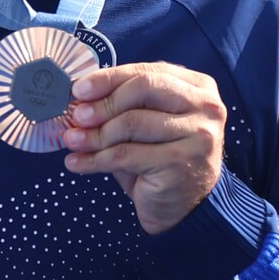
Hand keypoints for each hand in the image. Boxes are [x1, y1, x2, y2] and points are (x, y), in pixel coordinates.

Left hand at [61, 62, 225, 234]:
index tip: (79, 89)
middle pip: (142, 89)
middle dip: (103, 103)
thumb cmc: (160, 159)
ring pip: (132, 123)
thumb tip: (79, 98)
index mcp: (197, 87)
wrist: (184, 207)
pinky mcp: (181, 162)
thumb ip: (121, 106)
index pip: (146, 72)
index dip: (108, 78)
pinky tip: (78, 163)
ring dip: (95, 134)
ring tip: (73, 141)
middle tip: (77, 117)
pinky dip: (96, 159)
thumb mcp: (144, 124)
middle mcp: (205, 106)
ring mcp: (198, 134)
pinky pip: (126, 154)